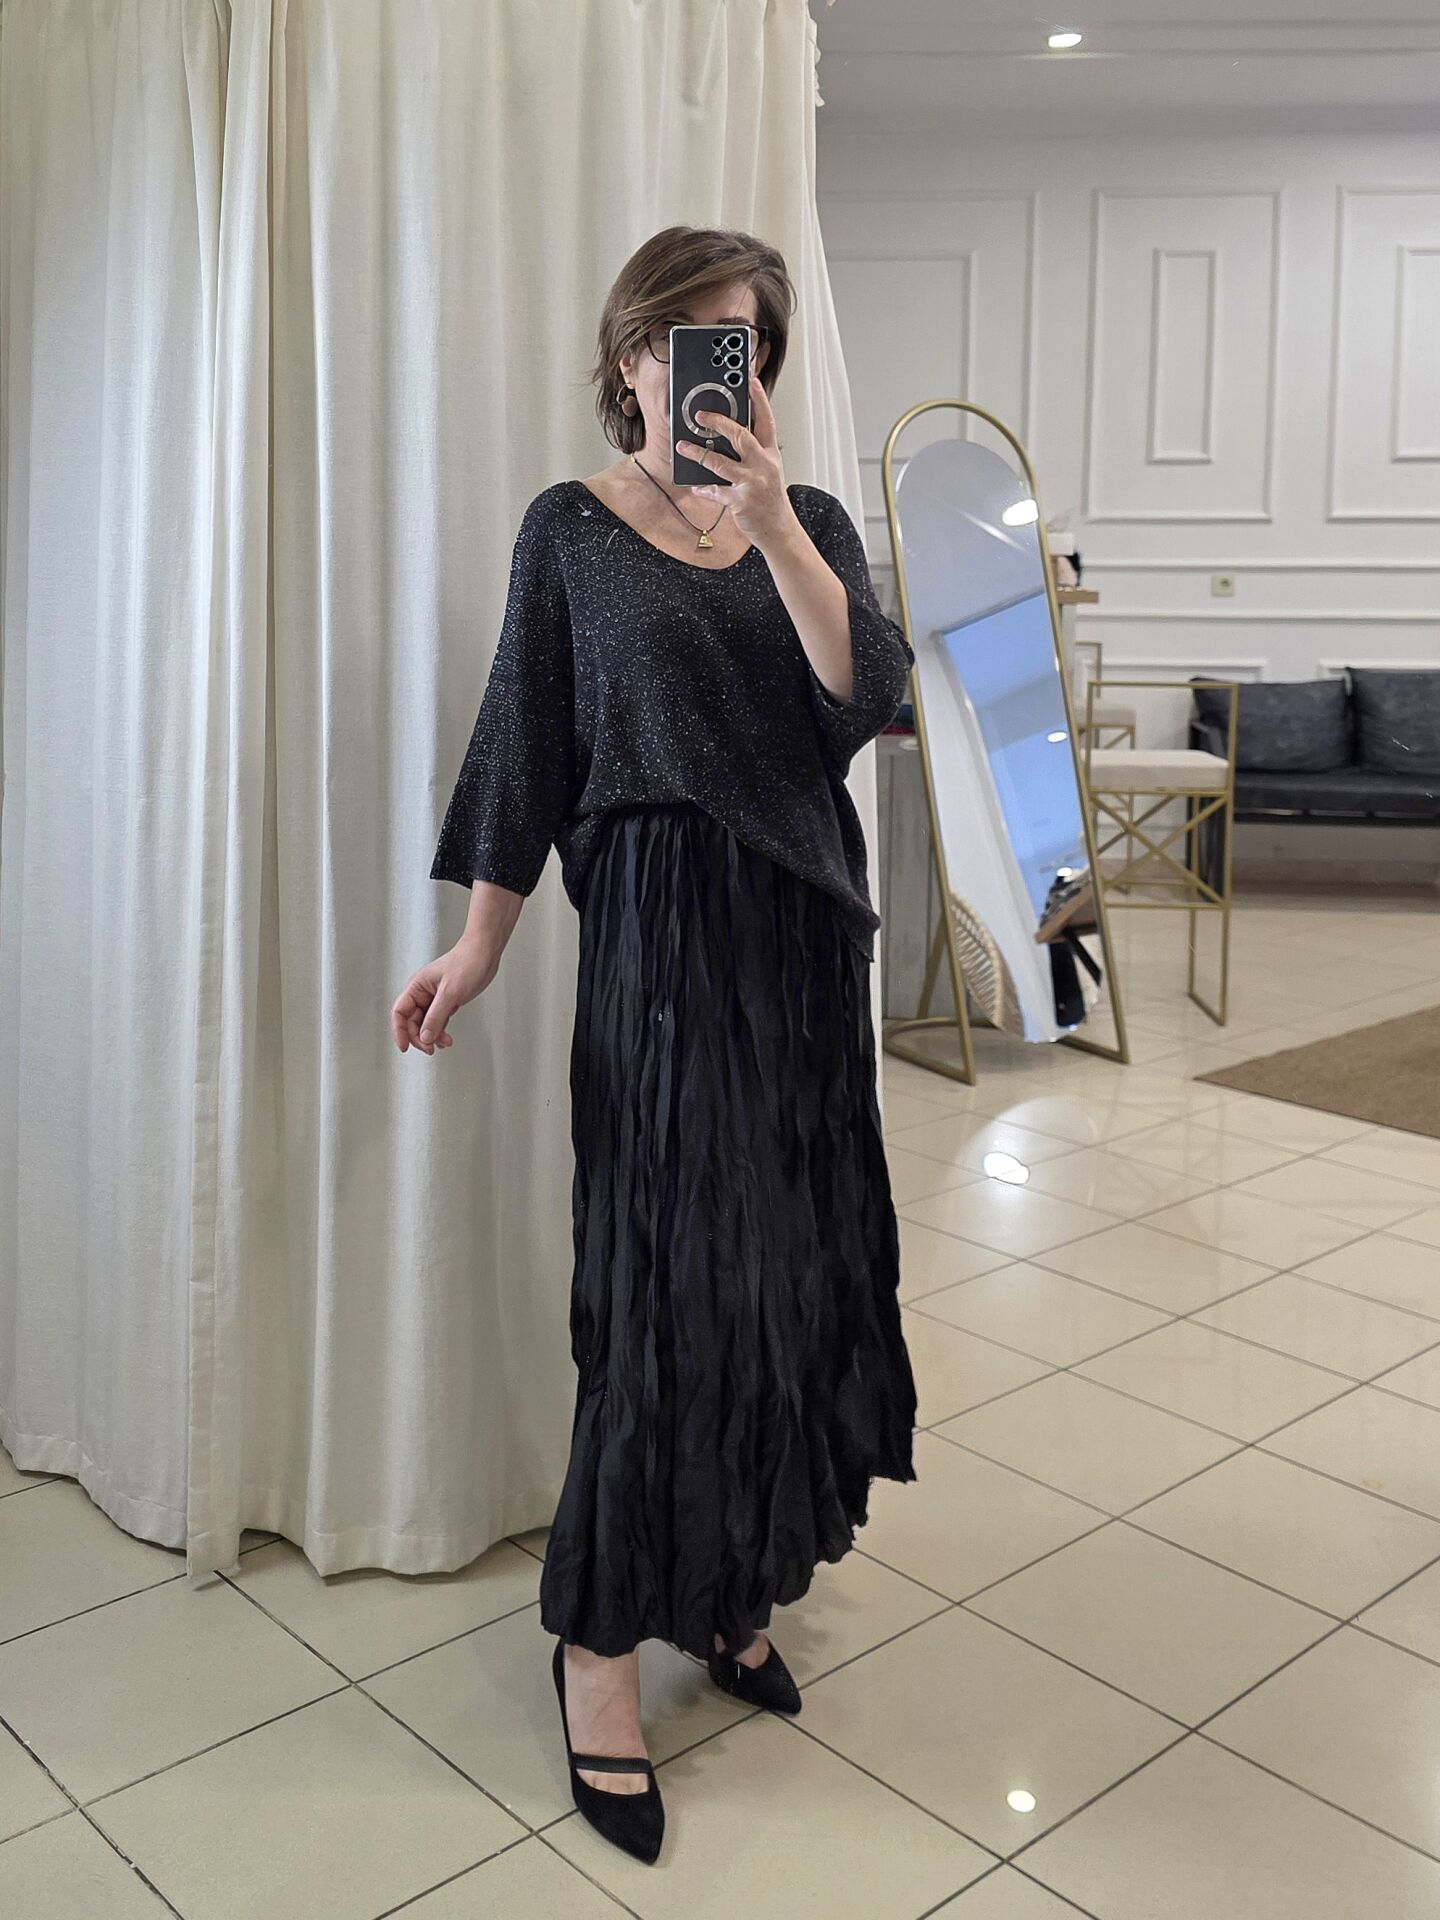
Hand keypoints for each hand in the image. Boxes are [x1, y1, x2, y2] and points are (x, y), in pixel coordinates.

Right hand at [390, 940, 499, 1053]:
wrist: (485, 953)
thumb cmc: (467, 962)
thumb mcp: (450, 993)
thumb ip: (436, 1017)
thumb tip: (425, 1037)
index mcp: (417, 986)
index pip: (399, 1012)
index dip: (399, 1031)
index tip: (405, 1046)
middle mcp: (423, 992)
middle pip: (412, 1021)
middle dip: (419, 1037)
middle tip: (430, 1048)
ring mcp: (435, 998)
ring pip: (425, 1023)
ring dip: (432, 1036)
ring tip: (443, 1044)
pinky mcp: (447, 1001)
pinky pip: (438, 1020)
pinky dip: (441, 1031)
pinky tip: (446, 1038)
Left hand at [676, 372, 795, 546]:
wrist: (779, 530)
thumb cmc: (771, 500)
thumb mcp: (769, 472)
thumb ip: (753, 454)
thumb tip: (728, 437)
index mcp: (770, 455)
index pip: (766, 421)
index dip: (759, 399)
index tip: (750, 380)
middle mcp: (763, 465)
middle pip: (740, 436)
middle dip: (718, 422)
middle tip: (700, 415)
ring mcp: (752, 483)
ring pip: (720, 462)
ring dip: (698, 454)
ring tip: (683, 446)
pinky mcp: (741, 501)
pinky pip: (716, 491)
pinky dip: (704, 489)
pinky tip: (696, 486)